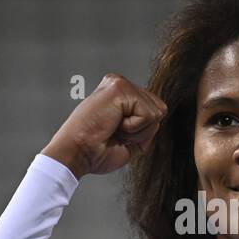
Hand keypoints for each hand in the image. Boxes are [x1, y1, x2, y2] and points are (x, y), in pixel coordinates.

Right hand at [42, 74, 166, 178]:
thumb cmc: (97, 152)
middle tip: (115, 133)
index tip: (116, 135)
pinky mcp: (119, 88)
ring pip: (156, 112)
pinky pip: (148, 115)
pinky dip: (133, 129)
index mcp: (120, 95)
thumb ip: (145, 125)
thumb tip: (161, 112)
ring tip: (113, 128)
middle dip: (142, 131)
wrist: (77, 155)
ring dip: (137, 130)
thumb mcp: (130, 139)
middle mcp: (120, 84)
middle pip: (159, 110)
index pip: (154, 110)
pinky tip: (113, 125)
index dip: (141, 132)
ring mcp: (119, 83)